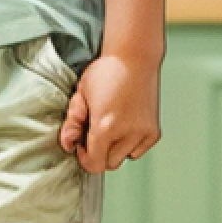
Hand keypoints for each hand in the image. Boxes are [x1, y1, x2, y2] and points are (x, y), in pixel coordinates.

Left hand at [59, 54, 160, 172]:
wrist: (135, 58)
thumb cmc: (107, 72)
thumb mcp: (81, 95)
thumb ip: (71, 123)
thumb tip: (68, 144)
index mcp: (105, 127)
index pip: (94, 164)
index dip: (84, 158)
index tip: (82, 145)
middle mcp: (127, 134)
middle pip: (109, 163)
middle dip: (99, 153)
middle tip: (95, 132)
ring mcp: (143, 133)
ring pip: (125, 158)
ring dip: (115, 149)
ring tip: (112, 126)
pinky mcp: (154, 131)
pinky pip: (139, 150)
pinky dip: (131, 144)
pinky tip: (125, 124)